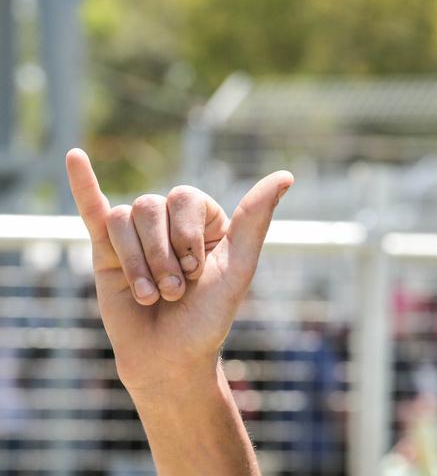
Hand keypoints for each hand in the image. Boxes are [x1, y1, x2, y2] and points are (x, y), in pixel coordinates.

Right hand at [65, 148, 292, 393]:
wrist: (170, 358)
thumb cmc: (208, 316)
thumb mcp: (239, 267)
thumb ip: (255, 219)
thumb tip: (285, 175)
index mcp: (205, 219)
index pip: (185, 197)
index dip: (186, 234)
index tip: (196, 270)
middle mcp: (171, 222)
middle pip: (151, 207)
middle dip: (161, 254)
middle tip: (174, 291)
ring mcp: (137, 235)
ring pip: (123, 219)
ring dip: (137, 263)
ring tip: (152, 296)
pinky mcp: (105, 252)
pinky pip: (91, 210)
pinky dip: (82, 183)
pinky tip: (73, 156)